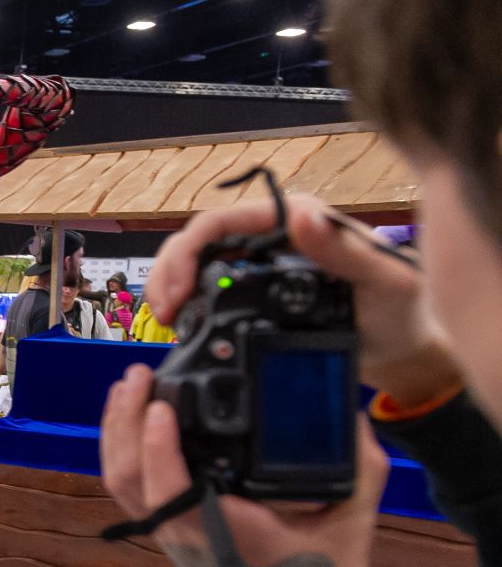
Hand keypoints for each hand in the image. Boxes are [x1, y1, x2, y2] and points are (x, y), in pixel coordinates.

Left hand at [101, 363, 387, 566]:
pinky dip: (125, 451)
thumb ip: (358, 473)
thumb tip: (351, 418)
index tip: (163, 404)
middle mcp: (182, 529)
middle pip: (126, 477)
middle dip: (123, 422)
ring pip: (120, 482)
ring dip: (117, 432)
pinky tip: (136, 422)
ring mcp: (170, 531)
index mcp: (218, 530)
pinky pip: (131, 489)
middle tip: (140, 374)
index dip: (155, 446)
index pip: (167, 487)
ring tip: (130, 387)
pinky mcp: (169, 531)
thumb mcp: (350, 529)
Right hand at [148, 193, 453, 404]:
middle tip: (165, 311)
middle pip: (199, 238)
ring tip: (167, 319)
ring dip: (170, 285)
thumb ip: (344, 250)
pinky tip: (182, 323)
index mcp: (299, 219)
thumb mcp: (383, 280)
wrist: (401, 349)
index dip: (187, 252)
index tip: (179, 292)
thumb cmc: (401, 312)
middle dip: (169, 271)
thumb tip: (300, 216)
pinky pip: (207, 286)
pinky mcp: (256, 289)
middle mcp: (276, 233)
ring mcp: (262, 261)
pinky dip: (187, 302)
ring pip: (196, 260)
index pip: (223, 220)